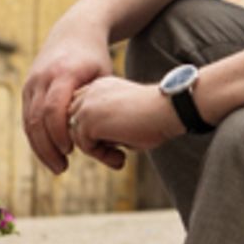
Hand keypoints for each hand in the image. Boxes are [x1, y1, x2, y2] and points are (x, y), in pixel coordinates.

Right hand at [22, 25, 113, 174]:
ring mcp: (31, 82)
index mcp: (63, 73)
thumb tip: (108, 138)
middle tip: (61, 168)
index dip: (59, 134)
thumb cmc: (96, 58)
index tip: (71, 151)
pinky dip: (36, 137)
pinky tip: (49, 151)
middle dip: (47, 148)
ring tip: (57, 166)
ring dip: (40, 147)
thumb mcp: (103, 76)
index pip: (53, 110)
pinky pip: (27, 117)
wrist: (75, 31)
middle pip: (37, 119)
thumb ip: (99, 104)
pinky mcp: (27, 87)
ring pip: (28, 121)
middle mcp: (42, 77)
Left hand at [67, 76, 181, 166]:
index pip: (82, 110)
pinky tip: (121, 156)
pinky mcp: (87, 120)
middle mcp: (90, 91)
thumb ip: (107, 124)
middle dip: (92, 141)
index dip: (94, 130)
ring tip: (120, 157)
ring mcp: (86, 104)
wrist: (168, 109)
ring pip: (78, 136)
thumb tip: (90, 143)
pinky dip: (102, 156)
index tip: (115, 144)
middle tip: (116, 155)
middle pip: (75, 123)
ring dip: (97, 151)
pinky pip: (85, 146)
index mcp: (101, 86)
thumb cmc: (155, 116)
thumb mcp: (126, 116)